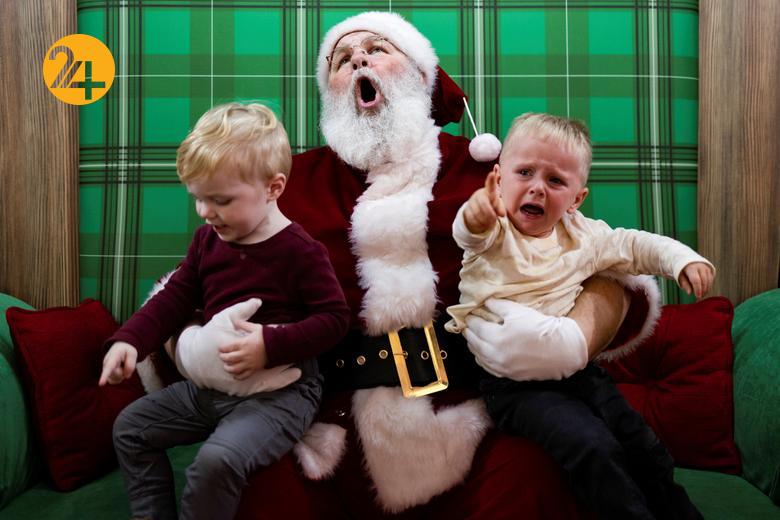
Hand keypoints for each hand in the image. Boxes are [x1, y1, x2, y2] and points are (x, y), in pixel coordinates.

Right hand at [99, 341, 137, 385]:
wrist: (118, 348)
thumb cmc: (126, 351)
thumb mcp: (132, 353)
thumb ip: (131, 364)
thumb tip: (126, 376)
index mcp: (112, 357)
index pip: (108, 367)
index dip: (104, 376)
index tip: (101, 384)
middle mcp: (106, 364)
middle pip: (119, 375)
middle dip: (125, 371)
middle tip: (124, 362)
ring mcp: (105, 370)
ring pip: (117, 379)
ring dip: (122, 374)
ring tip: (121, 365)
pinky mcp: (106, 375)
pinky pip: (115, 381)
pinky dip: (120, 377)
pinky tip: (119, 370)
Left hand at [219, 320, 267, 379]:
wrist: (278, 345)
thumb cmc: (266, 336)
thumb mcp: (255, 328)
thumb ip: (244, 325)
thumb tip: (235, 321)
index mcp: (243, 344)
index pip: (227, 347)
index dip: (221, 348)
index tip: (221, 348)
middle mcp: (245, 354)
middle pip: (228, 359)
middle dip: (223, 358)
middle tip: (222, 356)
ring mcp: (249, 363)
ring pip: (234, 369)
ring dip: (228, 368)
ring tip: (227, 366)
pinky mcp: (254, 369)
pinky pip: (244, 376)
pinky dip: (237, 377)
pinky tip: (235, 375)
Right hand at [463, 168, 505, 233]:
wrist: (477, 212)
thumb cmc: (491, 206)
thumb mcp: (497, 205)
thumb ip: (500, 208)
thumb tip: (502, 214)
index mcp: (489, 192)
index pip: (490, 186)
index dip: (491, 180)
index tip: (492, 174)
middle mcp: (479, 195)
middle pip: (483, 203)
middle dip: (489, 213)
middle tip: (494, 219)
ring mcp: (471, 202)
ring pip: (478, 213)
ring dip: (485, 220)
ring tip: (490, 222)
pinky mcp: (466, 211)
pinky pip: (472, 219)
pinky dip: (479, 224)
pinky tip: (483, 224)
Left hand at [463, 299, 587, 380]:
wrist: (561, 349)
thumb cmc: (540, 327)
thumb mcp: (518, 311)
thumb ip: (498, 306)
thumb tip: (486, 303)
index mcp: (496, 337)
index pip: (476, 327)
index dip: (471, 319)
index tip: (469, 314)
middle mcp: (495, 355)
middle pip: (474, 343)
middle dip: (469, 333)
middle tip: (467, 325)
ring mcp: (502, 367)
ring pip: (479, 357)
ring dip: (474, 346)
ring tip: (473, 338)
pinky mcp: (509, 375)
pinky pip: (489, 368)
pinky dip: (483, 359)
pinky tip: (483, 354)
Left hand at [678, 262, 714, 298]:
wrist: (689, 261)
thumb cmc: (683, 271)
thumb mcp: (680, 277)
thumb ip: (684, 284)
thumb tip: (689, 293)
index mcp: (691, 268)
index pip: (696, 280)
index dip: (697, 289)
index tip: (697, 296)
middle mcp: (700, 267)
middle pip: (704, 281)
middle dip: (702, 291)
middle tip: (699, 298)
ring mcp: (707, 268)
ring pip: (709, 281)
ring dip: (706, 289)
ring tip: (701, 295)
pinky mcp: (710, 270)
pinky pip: (711, 280)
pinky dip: (708, 286)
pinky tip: (704, 290)